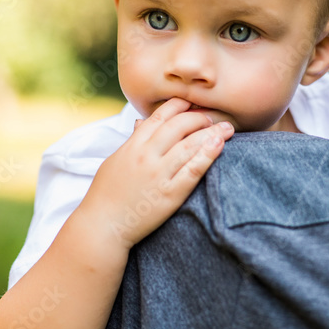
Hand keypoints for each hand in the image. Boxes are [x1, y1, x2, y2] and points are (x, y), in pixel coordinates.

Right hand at [74, 98, 233, 249]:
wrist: (102, 226)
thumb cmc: (106, 194)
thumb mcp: (116, 161)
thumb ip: (132, 141)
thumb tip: (140, 122)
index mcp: (133, 145)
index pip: (160, 115)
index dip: (180, 105)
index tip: (193, 103)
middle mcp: (146, 156)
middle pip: (179, 126)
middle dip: (199, 117)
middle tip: (213, 119)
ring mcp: (158, 174)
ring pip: (189, 145)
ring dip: (211, 133)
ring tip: (227, 128)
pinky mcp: (169, 194)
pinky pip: (192, 171)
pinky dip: (207, 156)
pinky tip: (219, 145)